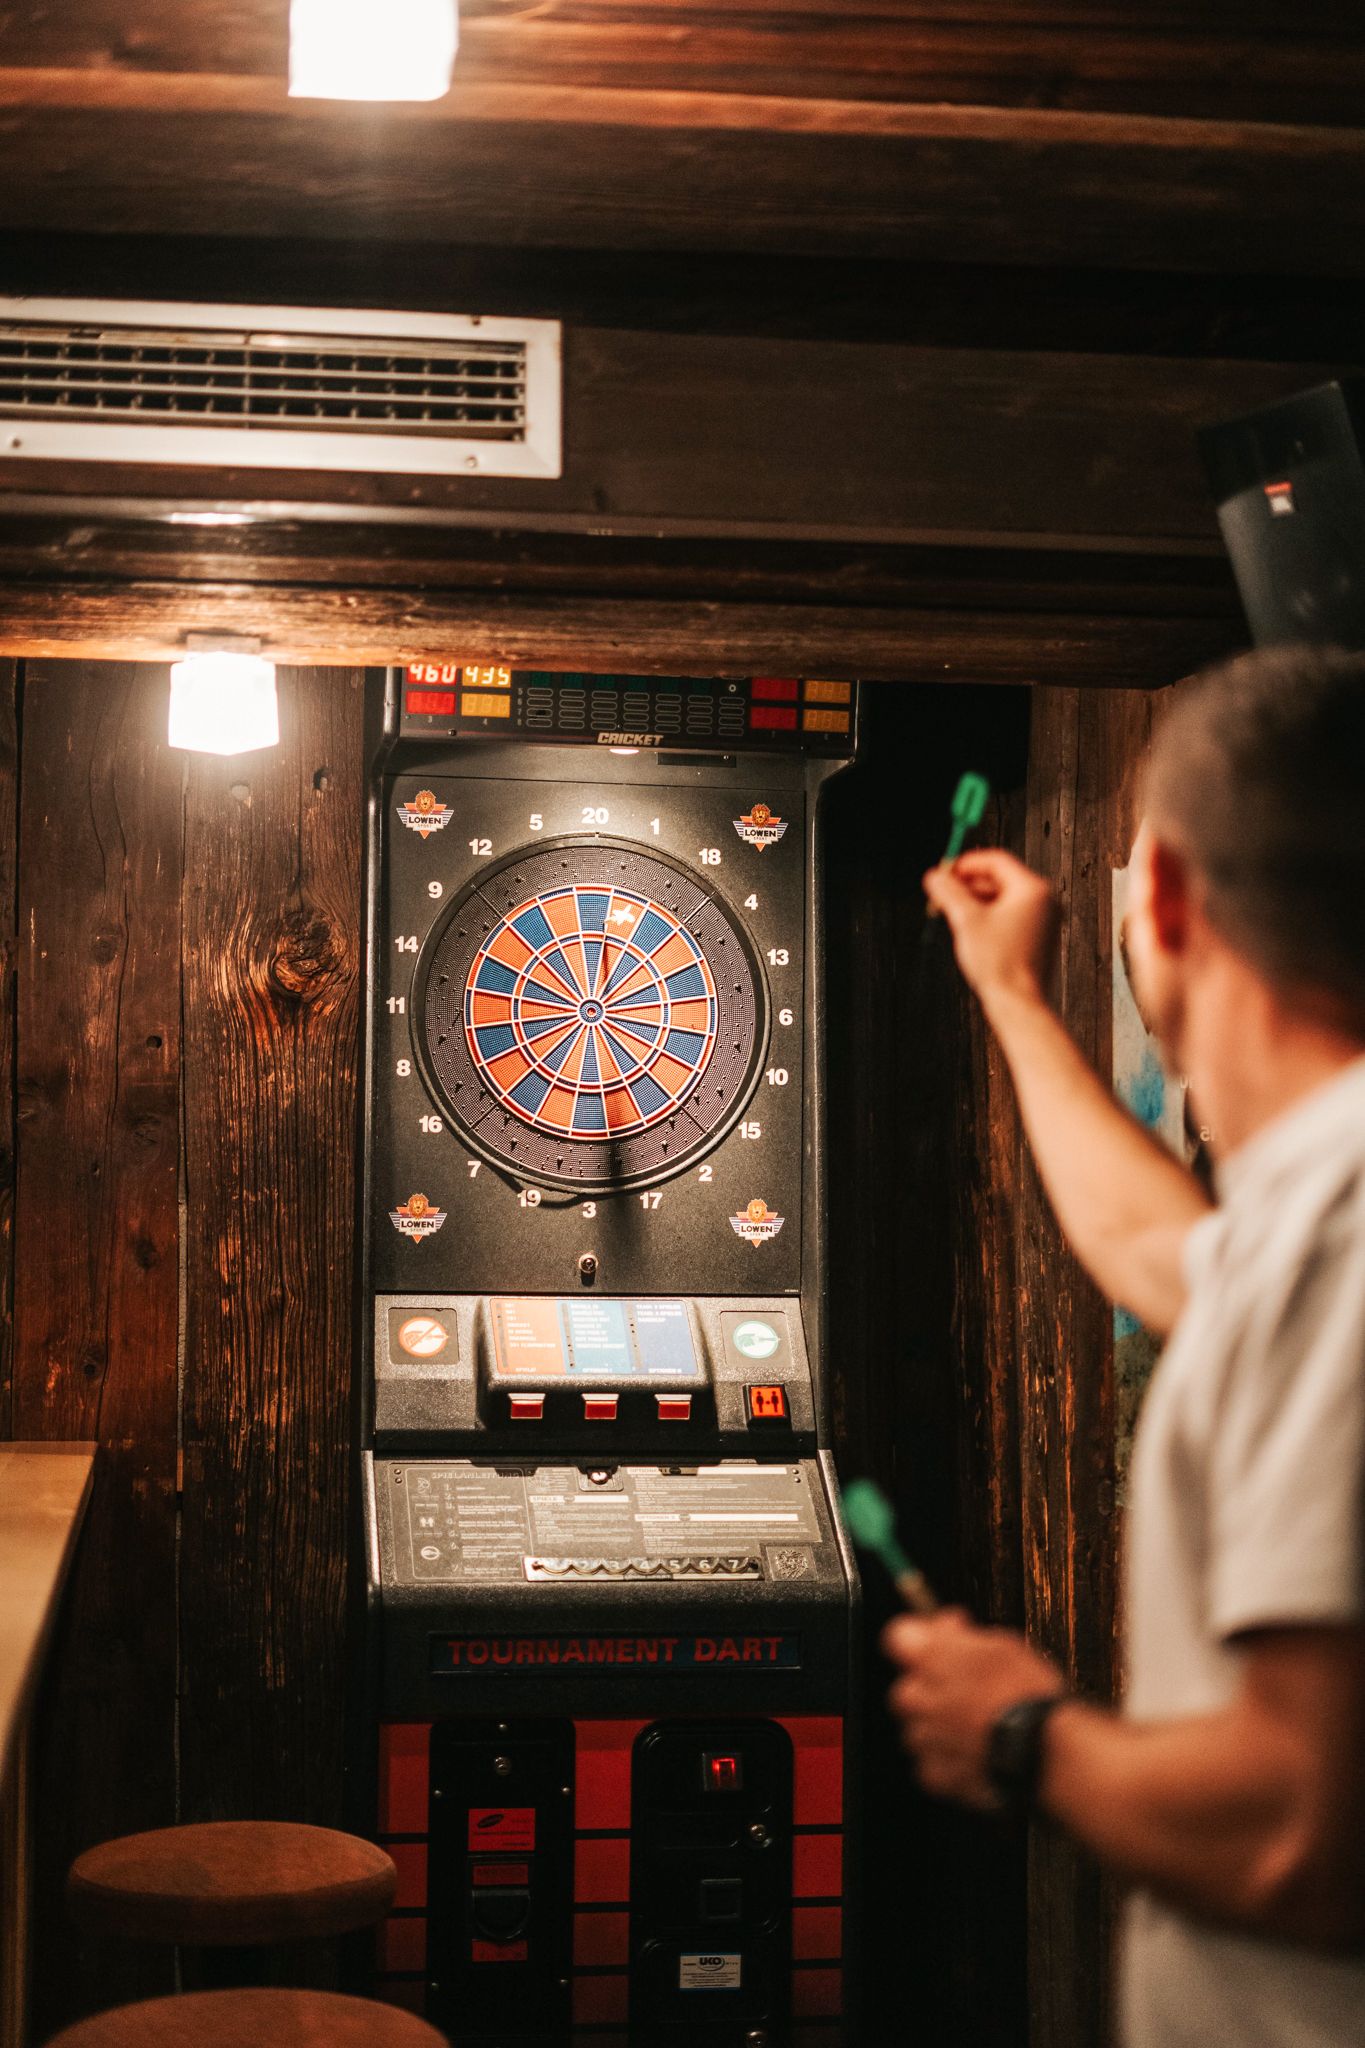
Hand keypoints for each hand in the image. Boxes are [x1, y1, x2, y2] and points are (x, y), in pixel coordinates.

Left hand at [882, 1609, 1065, 1808]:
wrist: (1046, 1753)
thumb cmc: (1029, 1698)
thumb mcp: (1003, 1644)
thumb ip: (963, 1636)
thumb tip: (948, 1629)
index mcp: (930, 1658)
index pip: (899, 1636)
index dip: (925, 1635)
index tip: (948, 1636)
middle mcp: (918, 1698)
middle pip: (907, 1687)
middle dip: (930, 1687)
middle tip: (967, 1689)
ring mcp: (924, 1739)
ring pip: (918, 1728)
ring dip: (938, 1726)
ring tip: (977, 1727)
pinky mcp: (936, 1776)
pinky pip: (931, 1764)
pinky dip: (948, 1761)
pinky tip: (975, 1754)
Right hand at [923, 849, 1058, 1006]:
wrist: (1019, 1003)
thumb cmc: (999, 962)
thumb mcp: (966, 920)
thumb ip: (949, 892)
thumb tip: (934, 876)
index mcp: (1033, 889)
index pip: (996, 860)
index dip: (966, 864)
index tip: (944, 872)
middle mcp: (1045, 901)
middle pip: (1000, 878)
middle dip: (968, 885)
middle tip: (943, 893)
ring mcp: (1044, 920)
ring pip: (1004, 899)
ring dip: (975, 901)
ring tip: (951, 912)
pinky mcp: (1038, 938)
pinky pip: (1010, 916)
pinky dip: (989, 916)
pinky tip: (969, 929)